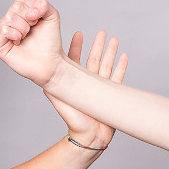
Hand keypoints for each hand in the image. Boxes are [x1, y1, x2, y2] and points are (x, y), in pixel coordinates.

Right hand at [0, 0, 65, 86]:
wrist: (51, 62)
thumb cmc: (50, 41)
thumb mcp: (52, 16)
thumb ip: (44, 4)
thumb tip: (29, 13)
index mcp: (19, 11)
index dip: (34, 8)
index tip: (39, 20)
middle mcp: (8, 20)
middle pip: (15, 7)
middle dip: (29, 20)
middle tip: (32, 31)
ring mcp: (1, 33)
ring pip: (9, 18)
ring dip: (23, 29)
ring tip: (25, 37)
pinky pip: (3, 30)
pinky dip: (15, 35)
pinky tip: (18, 43)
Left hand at [48, 31, 128, 148]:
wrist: (89, 137)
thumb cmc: (73, 121)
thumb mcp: (59, 100)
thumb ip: (53, 86)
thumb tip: (44, 72)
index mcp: (74, 82)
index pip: (75, 59)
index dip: (77, 46)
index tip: (79, 33)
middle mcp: (87, 83)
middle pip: (93, 59)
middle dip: (97, 45)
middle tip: (101, 31)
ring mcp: (100, 88)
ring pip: (106, 65)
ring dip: (110, 52)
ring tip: (114, 38)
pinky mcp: (111, 95)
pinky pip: (118, 77)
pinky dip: (122, 66)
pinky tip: (124, 56)